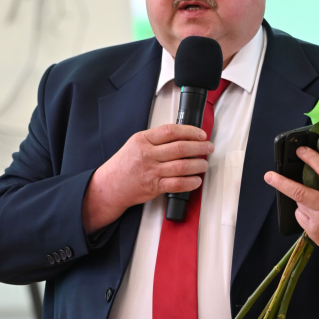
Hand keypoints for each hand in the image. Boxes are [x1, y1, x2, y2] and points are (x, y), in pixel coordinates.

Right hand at [82, 123, 214, 231]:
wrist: (110, 186)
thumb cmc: (124, 165)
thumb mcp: (135, 144)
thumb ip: (155, 139)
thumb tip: (182, 136)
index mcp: (143, 140)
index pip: (171, 131)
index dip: (190, 131)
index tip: (201, 134)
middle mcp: (148, 154)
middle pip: (180, 148)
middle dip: (199, 147)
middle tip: (208, 148)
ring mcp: (151, 171)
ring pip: (182, 166)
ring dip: (198, 165)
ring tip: (204, 164)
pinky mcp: (154, 187)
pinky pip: (177, 184)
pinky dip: (190, 182)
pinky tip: (196, 180)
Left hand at [264, 146, 318, 256]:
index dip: (311, 158)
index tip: (301, 151)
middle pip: (299, 192)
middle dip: (281, 183)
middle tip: (268, 175)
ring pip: (299, 204)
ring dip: (301, 199)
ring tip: (315, 203)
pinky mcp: (313, 232)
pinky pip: (300, 216)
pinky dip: (303, 212)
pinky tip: (315, 215)